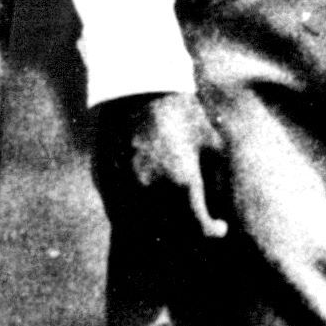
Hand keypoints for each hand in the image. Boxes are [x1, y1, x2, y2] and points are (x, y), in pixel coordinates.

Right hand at [90, 91, 229, 247]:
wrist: (138, 89)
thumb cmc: (182, 113)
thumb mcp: (211, 144)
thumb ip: (216, 181)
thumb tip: (218, 206)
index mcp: (182, 184)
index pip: (200, 230)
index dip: (214, 232)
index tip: (219, 226)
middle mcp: (152, 194)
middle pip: (173, 236)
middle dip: (189, 235)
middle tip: (197, 226)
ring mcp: (124, 190)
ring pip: (143, 230)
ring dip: (161, 231)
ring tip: (173, 220)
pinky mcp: (106, 184)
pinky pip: (121, 215)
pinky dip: (136, 218)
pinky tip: (148, 206)